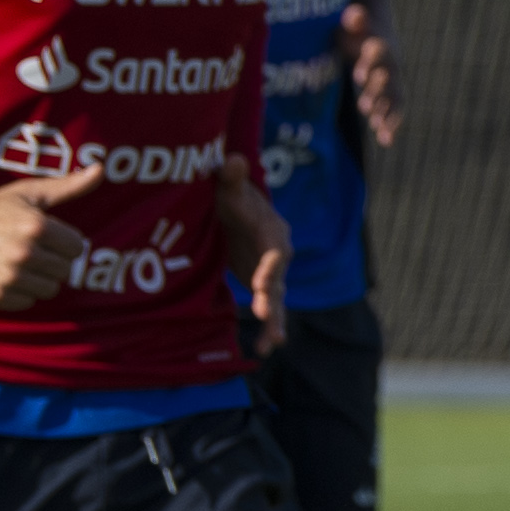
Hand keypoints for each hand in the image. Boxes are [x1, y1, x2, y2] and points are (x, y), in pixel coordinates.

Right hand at [0, 165, 103, 308]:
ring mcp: (9, 277)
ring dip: (37, 278)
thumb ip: (69, 185)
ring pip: (49, 289)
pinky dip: (19, 293)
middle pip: (65, 270)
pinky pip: (27, 302)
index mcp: (36, 226)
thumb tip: (101, 169)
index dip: (63, 242)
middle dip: (51, 260)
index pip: (77, 248)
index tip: (44, 235)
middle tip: (28, 249)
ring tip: (16, 262)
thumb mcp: (28, 193)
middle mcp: (23, 253)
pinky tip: (2, 275)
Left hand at [214, 169, 292, 353]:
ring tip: (272, 343)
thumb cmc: (233, 196)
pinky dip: (266, 326)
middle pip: (279, 279)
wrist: (235, 209)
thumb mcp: (230, 188)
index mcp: (273, 232)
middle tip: (267, 313)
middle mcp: (277, 255)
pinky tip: (261, 350)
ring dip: (275, 320)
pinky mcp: (261, 284)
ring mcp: (270, 273)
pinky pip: (268, 308)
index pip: (276, 251)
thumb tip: (232, 160)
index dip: (270, 267)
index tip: (260, 284)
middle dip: (274, 298)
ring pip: (277, 299)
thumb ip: (232, 178)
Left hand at [340, 1, 404, 148]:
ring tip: (377, 126)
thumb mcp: (350, 23)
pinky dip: (391, 125)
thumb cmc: (356, 32)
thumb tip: (354, 13)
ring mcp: (394, 81)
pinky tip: (386, 141)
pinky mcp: (392, 95)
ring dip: (387, 111)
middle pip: (388, 77)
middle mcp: (391, 64)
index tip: (358, 76)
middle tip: (363, 106)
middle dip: (377, 91)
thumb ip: (355, 19)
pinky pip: (395, 110)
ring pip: (394, 96)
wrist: (374, 37)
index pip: (379, 52)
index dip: (370, 63)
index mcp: (380, 44)